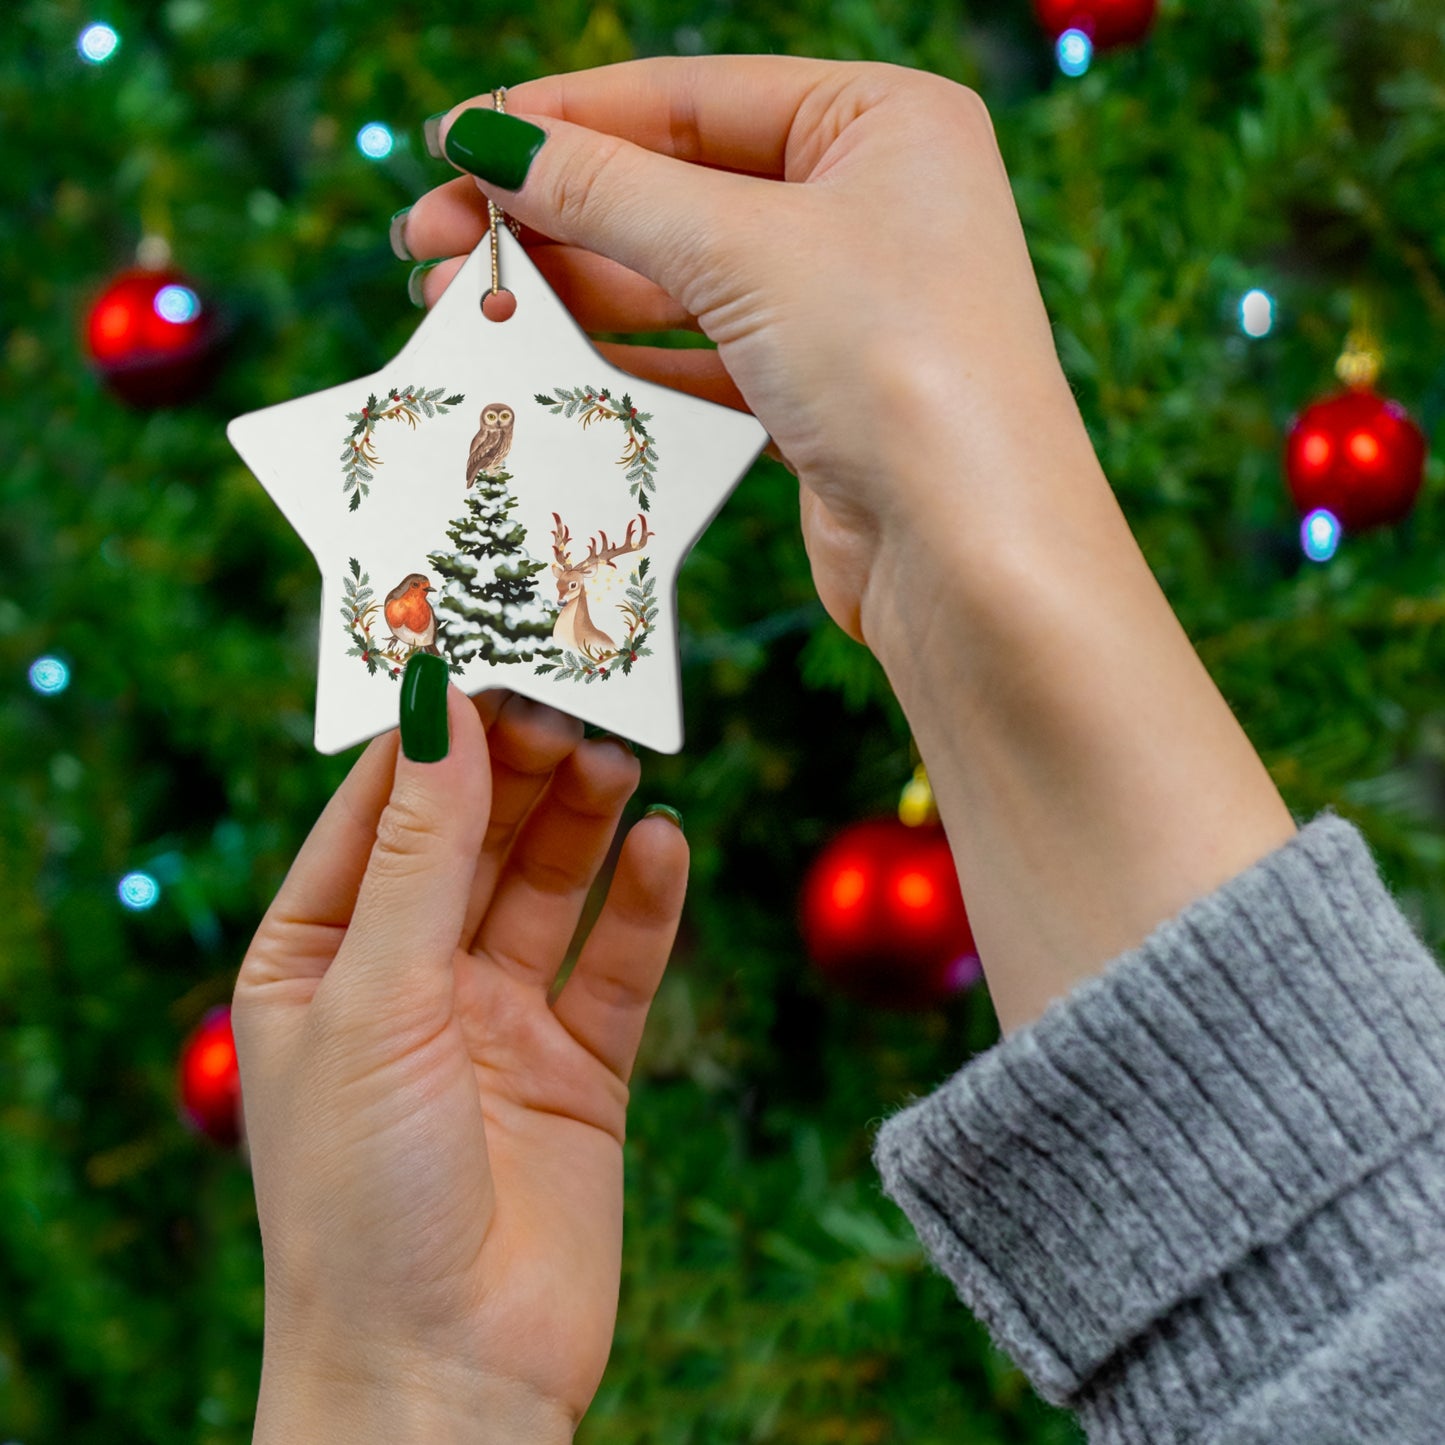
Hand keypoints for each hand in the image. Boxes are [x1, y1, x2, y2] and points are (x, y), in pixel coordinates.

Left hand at [233, 691, 686, 1440]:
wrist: (445, 1378)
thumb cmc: (361, 1196)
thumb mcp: (375, 999)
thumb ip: (419, 851)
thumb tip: (439, 706)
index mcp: (318, 959)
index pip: (377, 812)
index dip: (430, 735)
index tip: (485, 653)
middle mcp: (407, 980)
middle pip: (472, 838)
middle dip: (517, 768)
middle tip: (571, 700)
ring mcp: (497, 1022)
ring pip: (548, 886)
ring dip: (582, 820)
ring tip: (618, 757)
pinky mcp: (579, 1067)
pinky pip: (616, 963)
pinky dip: (643, 904)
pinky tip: (666, 846)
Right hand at [401, 56, 1095, 645]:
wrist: (972, 555)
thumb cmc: (896, 366)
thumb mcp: (743, 249)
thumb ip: (609, 190)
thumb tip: (489, 141)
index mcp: (882, 121)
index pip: (688, 97)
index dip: (562, 118)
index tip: (453, 142)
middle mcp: (870, 203)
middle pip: (675, 187)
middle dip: (550, 213)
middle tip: (430, 238)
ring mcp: (846, 304)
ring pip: (680, 278)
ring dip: (571, 290)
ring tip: (463, 302)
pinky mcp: (820, 395)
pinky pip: (701, 357)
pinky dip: (622, 359)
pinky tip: (542, 362)